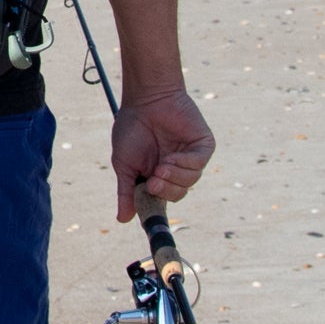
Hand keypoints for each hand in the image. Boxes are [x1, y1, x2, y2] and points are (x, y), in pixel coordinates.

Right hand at [111, 88, 215, 221]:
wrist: (144, 100)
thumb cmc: (132, 128)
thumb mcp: (123, 165)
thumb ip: (125, 191)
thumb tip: (122, 220)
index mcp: (157, 177)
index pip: (161, 201)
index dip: (157, 212)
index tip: (152, 224)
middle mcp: (175, 170)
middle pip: (177, 194)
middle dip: (165, 191)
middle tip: (153, 182)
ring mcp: (190, 158)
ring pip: (189, 181)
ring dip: (174, 178)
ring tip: (161, 167)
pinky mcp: (202, 147)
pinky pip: (198, 165)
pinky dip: (184, 165)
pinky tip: (171, 158)